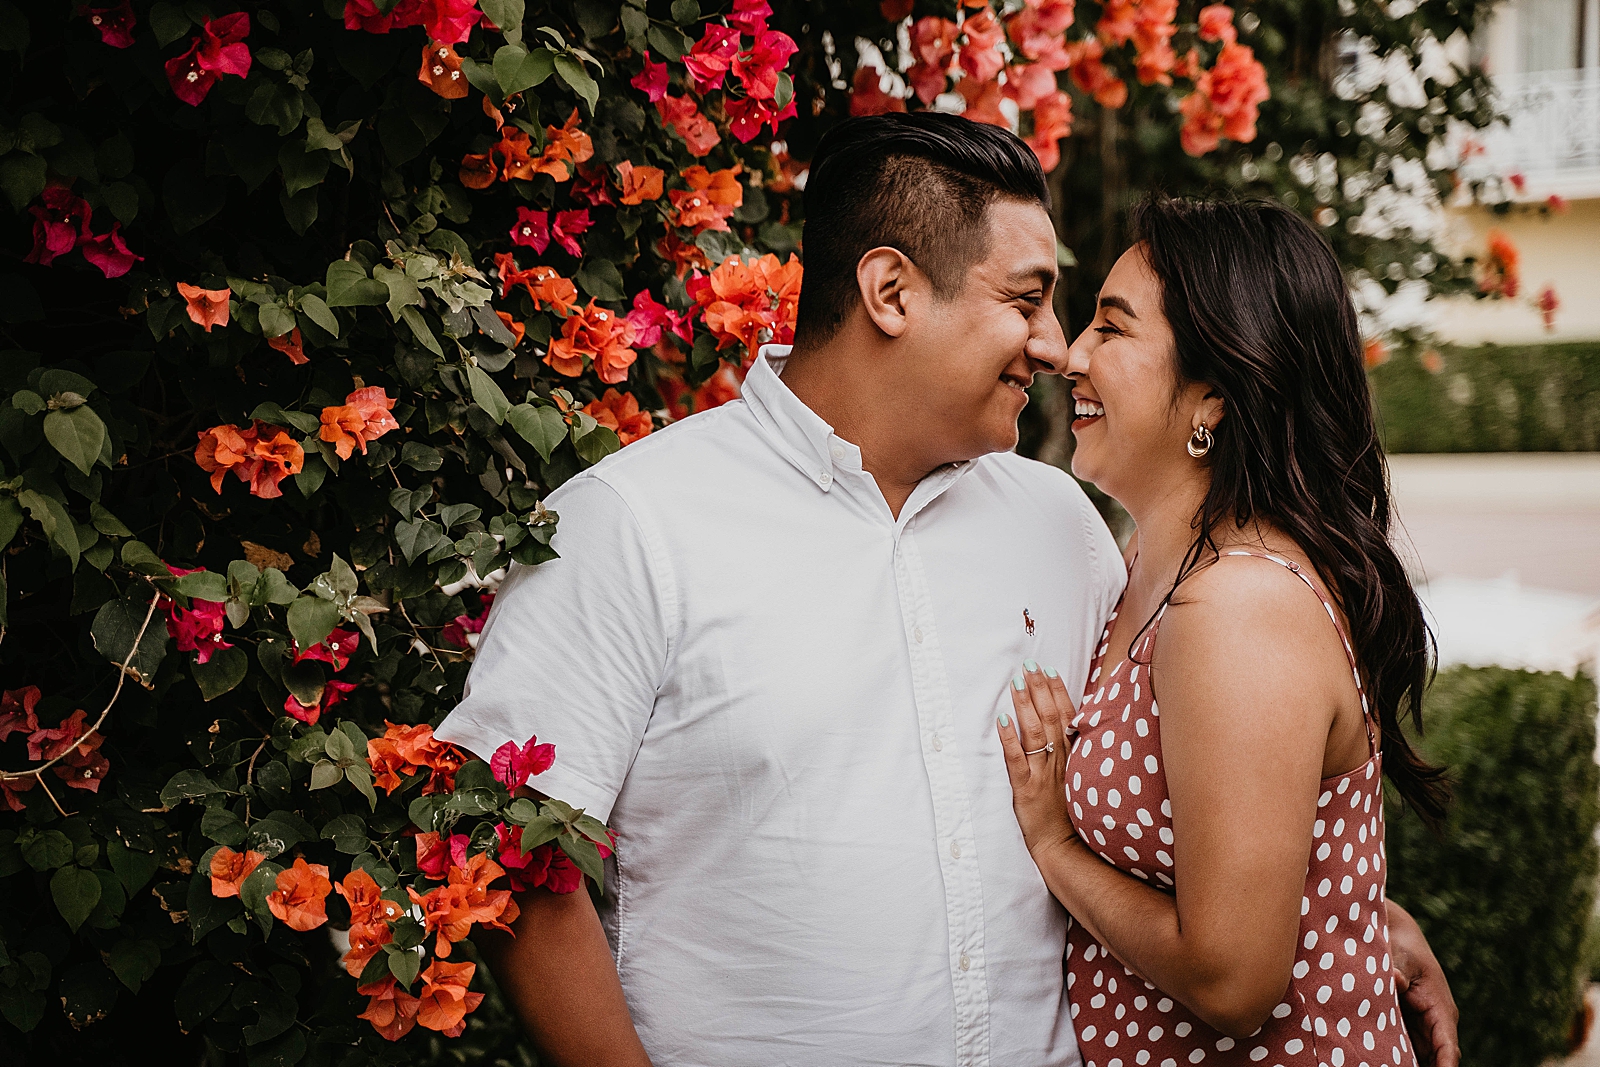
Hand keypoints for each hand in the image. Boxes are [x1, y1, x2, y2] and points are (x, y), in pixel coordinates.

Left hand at [997, 663, 1076, 860]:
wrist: (1066, 847)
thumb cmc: (1074, 812)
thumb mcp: (1082, 777)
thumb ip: (1076, 751)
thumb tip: (1072, 725)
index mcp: (1073, 756)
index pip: (1067, 715)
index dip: (1057, 691)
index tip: (1049, 669)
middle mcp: (1060, 760)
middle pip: (1050, 717)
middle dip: (1039, 688)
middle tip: (1030, 664)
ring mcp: (1043, 774)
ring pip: (1034, 733)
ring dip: (1024, 704)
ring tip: (1016, 682)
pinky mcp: (1026, 789)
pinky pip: (1016, 759)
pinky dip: (1008, 738)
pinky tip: (1001, 720)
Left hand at [1387, 900, 1458, 1066]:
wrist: (1397, 937)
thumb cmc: (1402, 947)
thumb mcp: (1400, 958)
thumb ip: (1397, 972)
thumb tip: (1395, 980)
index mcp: (1440, 1009)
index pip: (1447, 1047)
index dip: (1445, 1066)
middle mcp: (1436, 1023)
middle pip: (1435, 1059)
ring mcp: (1423, 1027)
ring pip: (1421, 1057)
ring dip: (1408, 1063)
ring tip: (1383, 1066)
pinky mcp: (1408, 1026)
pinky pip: (1407, 1049)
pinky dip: (1398, 1057)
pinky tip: (1381, 1061)